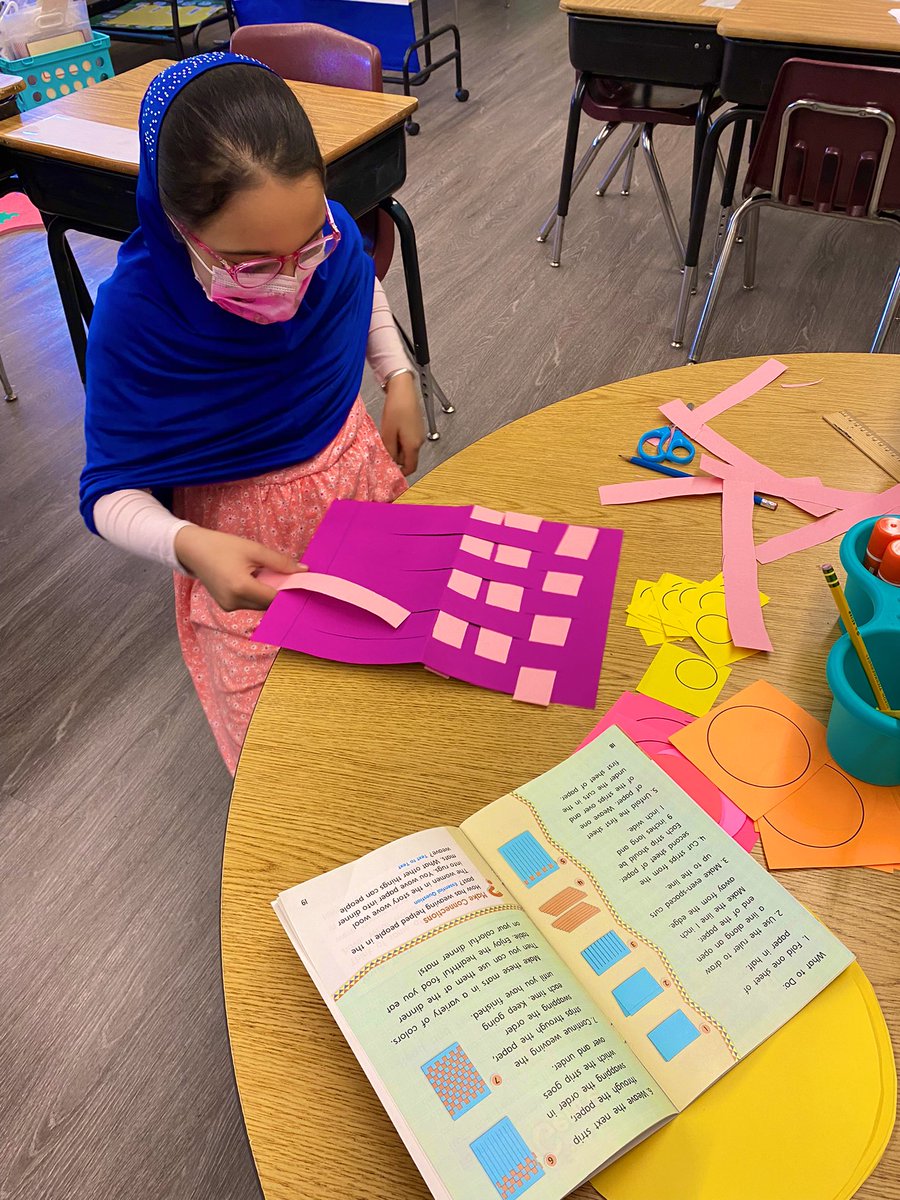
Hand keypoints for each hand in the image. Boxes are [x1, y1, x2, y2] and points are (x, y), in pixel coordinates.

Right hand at [174, 525, 302, 611]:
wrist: (192, 550)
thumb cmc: (223, 546)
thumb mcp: (254, 549)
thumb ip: (280, 562)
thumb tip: (304, 571)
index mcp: (241, 587)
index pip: (275, 598)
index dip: (290, 592)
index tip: (302, 584)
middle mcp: (234, 602)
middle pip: (268, 604)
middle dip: (280, 592)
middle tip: (286, 576)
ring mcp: (229, 607)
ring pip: (259, 605)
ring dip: (267, 593)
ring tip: (264, 574)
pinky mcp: (226, 607)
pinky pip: (249, 604)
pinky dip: (256, 594)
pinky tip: (253, 579)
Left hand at [381, 371, 424, 475]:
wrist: (403, 389)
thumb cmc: (396, 409)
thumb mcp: (387, 433)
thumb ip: (389, 451)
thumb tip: (390, 462)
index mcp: (413, 445)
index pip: (411, 468)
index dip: (401, 473)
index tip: (391, 471)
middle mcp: (419, 441)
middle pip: (408, 458)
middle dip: (396, 457)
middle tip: (383, 449)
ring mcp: (419, 433)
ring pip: (407, 448)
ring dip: (397, 446)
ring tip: (387, 435)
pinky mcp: (417, 426)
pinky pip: (408, 438)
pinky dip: (400, 438)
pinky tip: (392, 428)